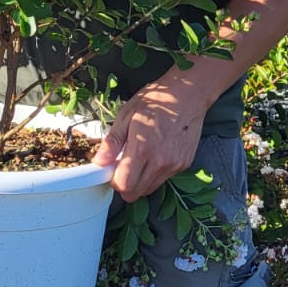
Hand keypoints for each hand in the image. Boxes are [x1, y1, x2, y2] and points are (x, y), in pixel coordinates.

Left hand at [92, 74, 209, 201]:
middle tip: (123, 165)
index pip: (123, 185)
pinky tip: (157, 153)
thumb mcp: (127, 115)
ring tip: (141, 157)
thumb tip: (99, 162)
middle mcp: (160, 161)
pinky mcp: (184, 164)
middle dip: (125, 184)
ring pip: (150, 188)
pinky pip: (163, 178)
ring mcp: (174, 165)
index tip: (112, 169)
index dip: (113, 181)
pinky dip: (155, 173)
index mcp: (143, 148)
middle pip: (136, 193)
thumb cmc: (156, 100)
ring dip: (140, 180)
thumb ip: (112, 142)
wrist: (189, 93)